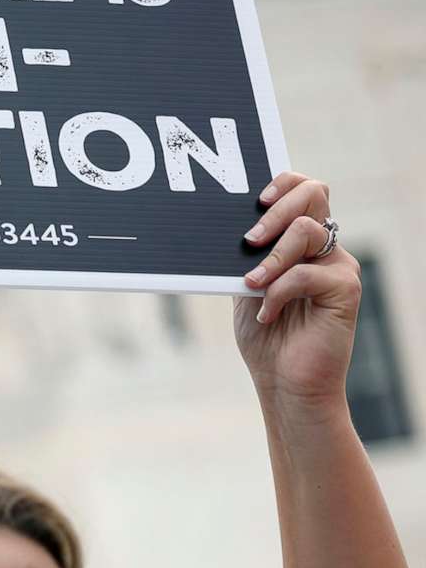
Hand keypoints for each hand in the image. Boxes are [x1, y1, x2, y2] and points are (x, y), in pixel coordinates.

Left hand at [236, 171, 363, 413]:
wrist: (286, 384)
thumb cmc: (265, 337)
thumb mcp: (246, 288)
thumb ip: (245, 258)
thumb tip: (222, 228)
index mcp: (302, 243)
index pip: (305, 192)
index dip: (284, 183)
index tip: (255, 199)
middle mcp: (324, 248)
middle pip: (315, 194)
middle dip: (276, 210)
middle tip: (248, 239)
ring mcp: (337, 266)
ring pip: (307, 231)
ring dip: (270, 257)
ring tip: (251, 286)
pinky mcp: (345, 289)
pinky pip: (305, 273)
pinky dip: (277, 293)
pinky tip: (266, 315)